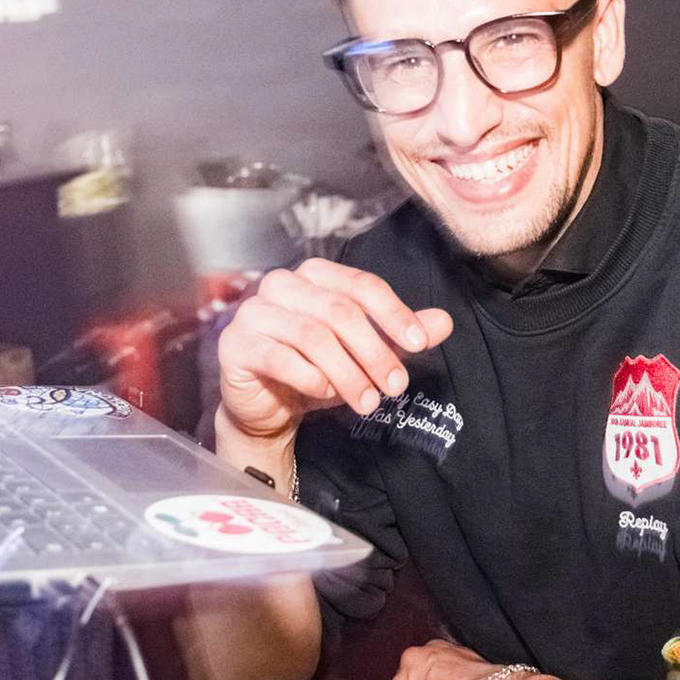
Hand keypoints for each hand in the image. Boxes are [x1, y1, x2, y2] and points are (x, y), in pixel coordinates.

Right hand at [216, 258, 452, 441]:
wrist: (268, 405)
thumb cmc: (315, 369)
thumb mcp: (365, 352)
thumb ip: (401, 334)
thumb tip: (444, 322)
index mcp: (314, 275)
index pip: (362, 286)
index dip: (393, 314)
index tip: (418, 344)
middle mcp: (281, 284)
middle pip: (340, 312)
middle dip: (374, 352)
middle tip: (396, 386)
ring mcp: (254, 312)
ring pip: (313, 336)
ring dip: (347, 372)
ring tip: (368, 401)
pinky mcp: (235, 345)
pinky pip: (279, 358)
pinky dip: (309, 377)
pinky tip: (325, 392)